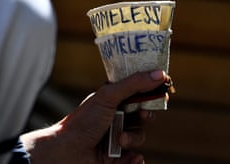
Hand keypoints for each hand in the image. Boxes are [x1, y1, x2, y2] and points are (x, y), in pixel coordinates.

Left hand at [20, 70, 168, 163]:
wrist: (67, 150)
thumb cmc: (84, 121)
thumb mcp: (108, 97)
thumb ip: (134, 84)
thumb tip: (159, 73)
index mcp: (113, 100)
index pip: (138, 93)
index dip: (151, 93)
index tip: (163, 92)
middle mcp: (116, 117)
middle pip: (143, 115)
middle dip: (146, 116)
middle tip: (144, 115)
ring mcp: (116, 136)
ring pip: (139, 136)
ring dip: (134, 138)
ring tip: (120, 140)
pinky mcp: (116, 156)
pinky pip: (135, 157)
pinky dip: (135, 159)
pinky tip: (132, 158)